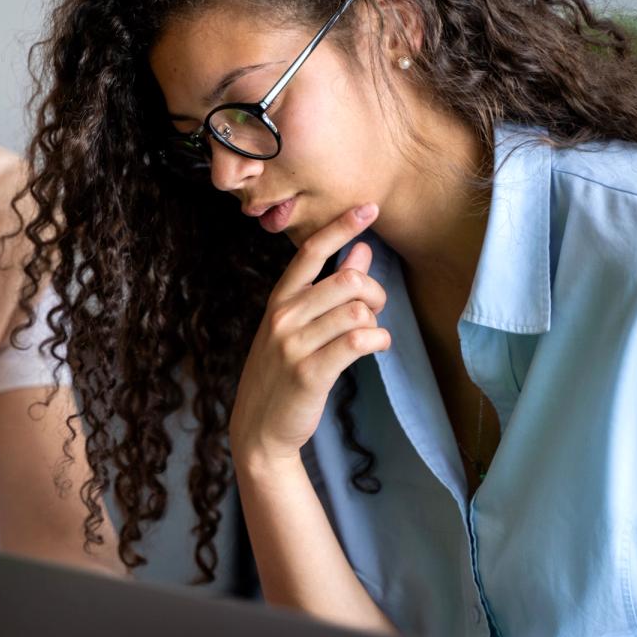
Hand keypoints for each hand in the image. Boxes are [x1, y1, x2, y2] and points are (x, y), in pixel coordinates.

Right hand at [231, 204, 390, 469]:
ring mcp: (294, 345)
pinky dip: (377, 339)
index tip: (369, 207)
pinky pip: (357, 341)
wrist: (259, 429)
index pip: (310, 251)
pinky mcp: (310, 373)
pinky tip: (376, 345)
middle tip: (374, 310)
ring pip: (355, 310)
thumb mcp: (297, 328)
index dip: (342, 227)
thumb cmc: (282, 374)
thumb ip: (328, 289)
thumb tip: (361, 251)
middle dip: (374, 291)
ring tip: (372, 333)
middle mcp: (283, 317)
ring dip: (376, 319)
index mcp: (279, 301)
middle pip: (345, 280)